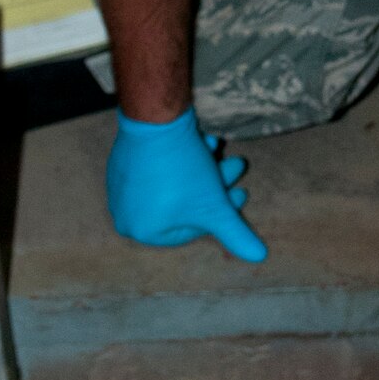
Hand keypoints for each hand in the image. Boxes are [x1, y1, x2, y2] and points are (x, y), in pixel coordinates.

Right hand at [106, 107, 267, 261]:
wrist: (155, 122)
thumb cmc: (183, 172)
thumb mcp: (215, 207)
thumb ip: (235, 234)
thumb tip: (259, 256)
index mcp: (142, 232)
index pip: (192, 228)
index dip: (221, 210)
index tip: (240, 190)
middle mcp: (125, 214)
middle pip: (184, 204)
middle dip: (215, 184)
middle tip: (236, 165)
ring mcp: (119, 188)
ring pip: (173, 184)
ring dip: (203, 168)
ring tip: (218, 147)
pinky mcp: (121, 163)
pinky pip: (157, 169)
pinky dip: (181, 159)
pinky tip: (202, 141)